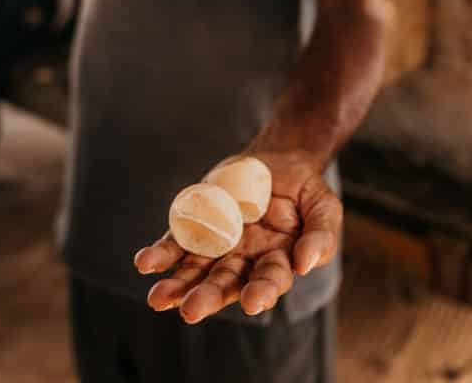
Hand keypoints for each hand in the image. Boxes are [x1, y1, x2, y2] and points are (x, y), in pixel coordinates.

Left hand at [134, 150, 341, 323]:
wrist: (281, 160)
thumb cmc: (307, 191)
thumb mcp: (325, 208)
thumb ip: (320, 236)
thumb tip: (305, 264)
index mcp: (277, 262)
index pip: (269, 281)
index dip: (261, 291)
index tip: (251, 301)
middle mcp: (245, 260)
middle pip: (225, 282)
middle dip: (207, 297)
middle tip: (190, 311)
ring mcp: (220, 243)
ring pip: (195, 270)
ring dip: (177, 285)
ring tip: (158, 298)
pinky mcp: (200, 223)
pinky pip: (177, 241)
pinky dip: (161, 254)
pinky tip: (145, 262)